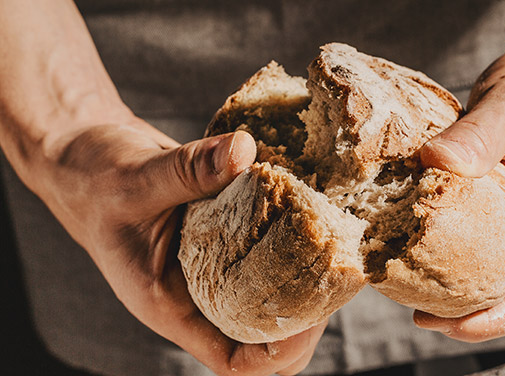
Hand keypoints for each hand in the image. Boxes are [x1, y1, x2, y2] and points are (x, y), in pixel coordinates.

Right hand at [40, 119, 324, 374]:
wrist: (87, 158)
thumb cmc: (95, 180)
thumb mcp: (136, 178)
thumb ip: (188, 170)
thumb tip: (244, 151)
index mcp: (172, 305)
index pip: (233, 360)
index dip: (278, 351)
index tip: (313, 314)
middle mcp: (198, 293)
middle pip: (264, 335)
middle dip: (305, 315)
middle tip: (334, 271)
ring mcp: (214, 266)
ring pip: (270, 292)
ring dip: (304, 274)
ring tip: (332, 241)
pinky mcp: (225, 235)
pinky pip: (265, 248)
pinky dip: (289, 235)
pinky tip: (311, 206)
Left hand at [415, 41, 504, 340]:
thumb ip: (477, 136)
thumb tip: (430, 164)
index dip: (494, 321)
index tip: (444, 322)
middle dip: (471, 315)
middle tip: (417, 312)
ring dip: (464, 293)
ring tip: (414, 291)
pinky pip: (493, 251)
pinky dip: (461, 261)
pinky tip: (424, 253)